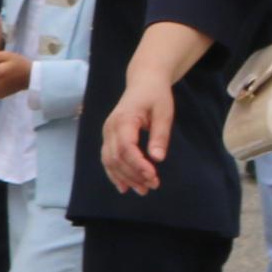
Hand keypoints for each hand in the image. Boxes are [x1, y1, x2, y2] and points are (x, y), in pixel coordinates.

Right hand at [97, 72, 176, 194]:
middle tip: (152, 186)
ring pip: (109, 161)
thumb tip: (157, 158)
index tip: (154, 176)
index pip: (126, 147)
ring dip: (124, 177)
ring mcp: (107, 132)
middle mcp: (110, 127)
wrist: (143, 82)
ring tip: (142, 190)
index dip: (138, 165)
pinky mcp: (108, 137)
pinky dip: (114, 174)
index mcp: (124, 119)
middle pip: (116, 157)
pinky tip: (124, 186)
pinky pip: (107, 158)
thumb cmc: (156, 95)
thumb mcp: (164, 112)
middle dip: (133, 175)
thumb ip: (160, 135)